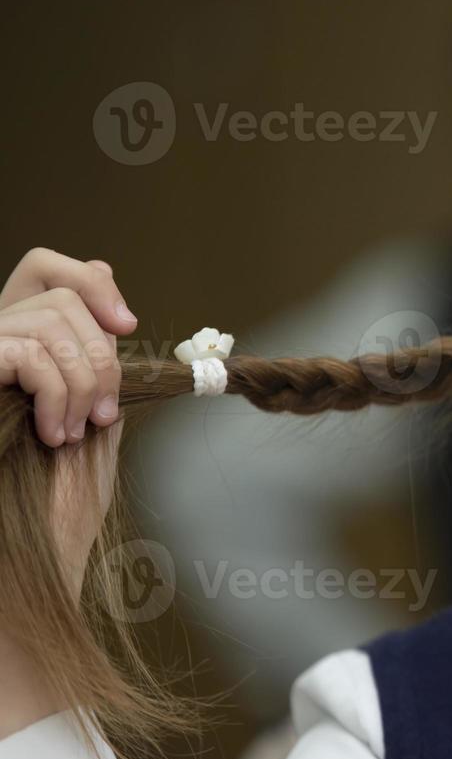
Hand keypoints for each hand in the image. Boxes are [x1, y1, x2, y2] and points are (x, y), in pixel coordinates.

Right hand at [0, 247, 136, 447]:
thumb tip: (115, 299)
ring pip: (51, 326)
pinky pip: (31, 358)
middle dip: (101, 357)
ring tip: (75, 431)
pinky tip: (53, 433)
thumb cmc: (41, 455)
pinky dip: (55, 397)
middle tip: (104, 414)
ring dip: (81, 384)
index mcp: (16, 326)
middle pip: (63, 300)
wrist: (16, 493)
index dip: (92, 284)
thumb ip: (89, 349)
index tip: (127, 325)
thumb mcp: (76, 393)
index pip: (45, 265)